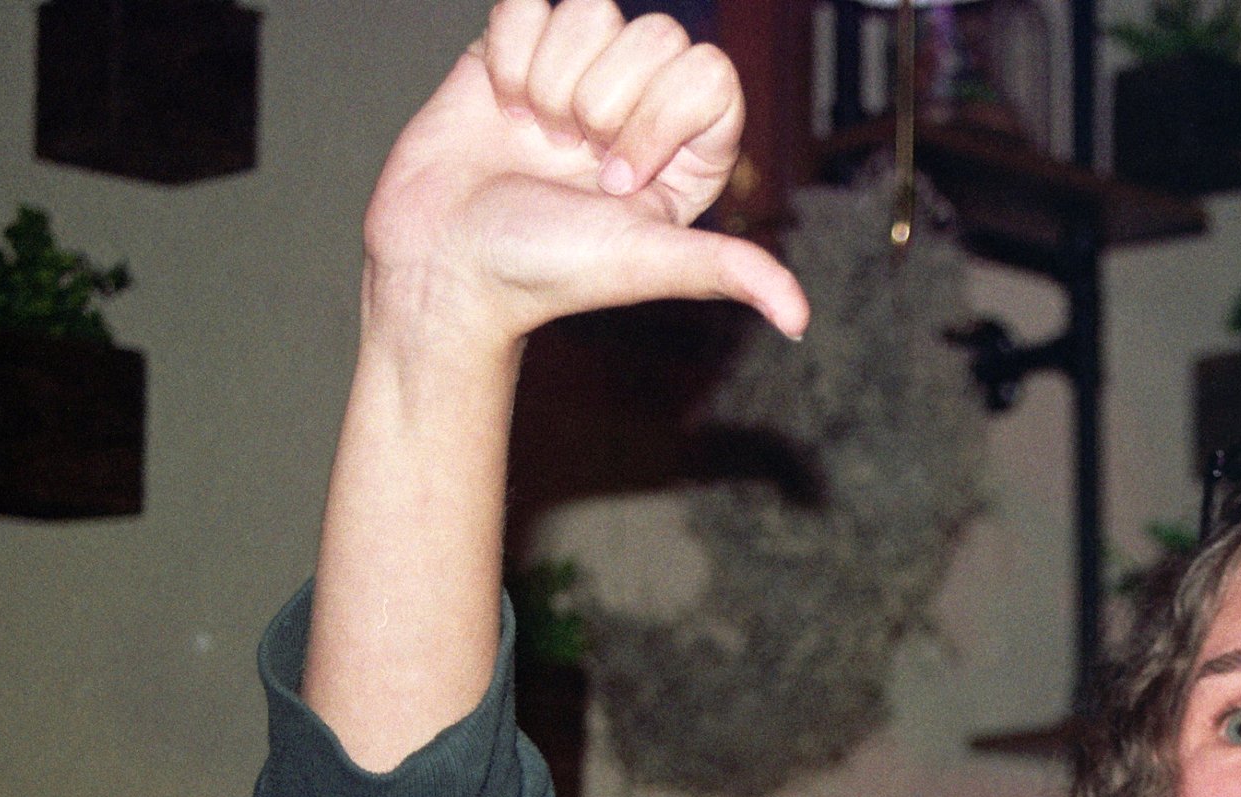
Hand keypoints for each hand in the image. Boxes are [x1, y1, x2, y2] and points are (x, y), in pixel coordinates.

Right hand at [362, 0, 807, 353]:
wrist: (442, 260)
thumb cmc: (542, 269)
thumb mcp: (647, 262)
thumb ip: (728, 268)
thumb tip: (798, 321)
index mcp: (688, 150)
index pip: (710, 73)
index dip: (660, 115)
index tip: (617, 178)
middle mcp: (642, 104)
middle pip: (655, 33)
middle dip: (601, 104)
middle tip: (571, 163)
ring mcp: (579, 72)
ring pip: (591, 8)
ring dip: (552, 81)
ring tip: (537, 138)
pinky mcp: (516, 49)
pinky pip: (527, 2)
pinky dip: (507, 56)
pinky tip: (502, 108)